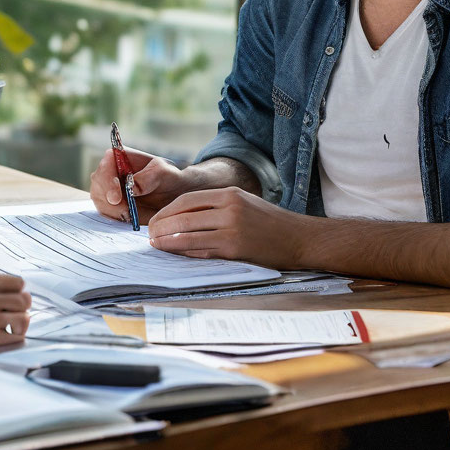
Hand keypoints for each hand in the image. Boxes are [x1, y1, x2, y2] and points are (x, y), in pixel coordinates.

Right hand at [0, 274, 31, 354]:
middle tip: (14, 313)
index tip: (14, 298)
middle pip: (25, 299)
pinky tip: (6, 336)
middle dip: (23, 307)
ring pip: (24, 318)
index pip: (18, 282)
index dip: (20, 291)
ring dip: (21, 323)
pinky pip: (15, 338)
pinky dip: (15, 337)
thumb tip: (7, 290)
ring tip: (11, 327)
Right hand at [89, 146, 187, 223]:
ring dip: (112, 211)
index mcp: (120, 156)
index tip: (116, 198)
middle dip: (108, 200)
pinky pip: (104, 212)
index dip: (107, 181)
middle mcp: (110, 171)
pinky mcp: (109, 204)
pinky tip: (128, 218)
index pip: (106, 165)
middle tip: (125, 211)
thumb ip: (149, 177)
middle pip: (98, 184)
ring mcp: (107, 188)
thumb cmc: (168, 178)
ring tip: (130, 215)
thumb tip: (131, 186)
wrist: (172, 195)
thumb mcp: (164, 173)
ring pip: (99, 200)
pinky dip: (114, 218)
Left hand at [147, 187, 306, 267]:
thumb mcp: (243, 203)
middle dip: (162, 227)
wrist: (299, 238)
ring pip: (189, 234)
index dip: (167, 211)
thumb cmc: (269, 222)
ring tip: (156, 245)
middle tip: (150, 235)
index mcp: (229, 194)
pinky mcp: (236, 250)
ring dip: (168, 241)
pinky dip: (186, 253)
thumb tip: (183, 218)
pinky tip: (176, 255)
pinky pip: (203, 251)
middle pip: (184, 216)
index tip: (156, 221)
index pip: (187, 200)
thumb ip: (216, 207)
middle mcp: (229, 208)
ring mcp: (232, 229)